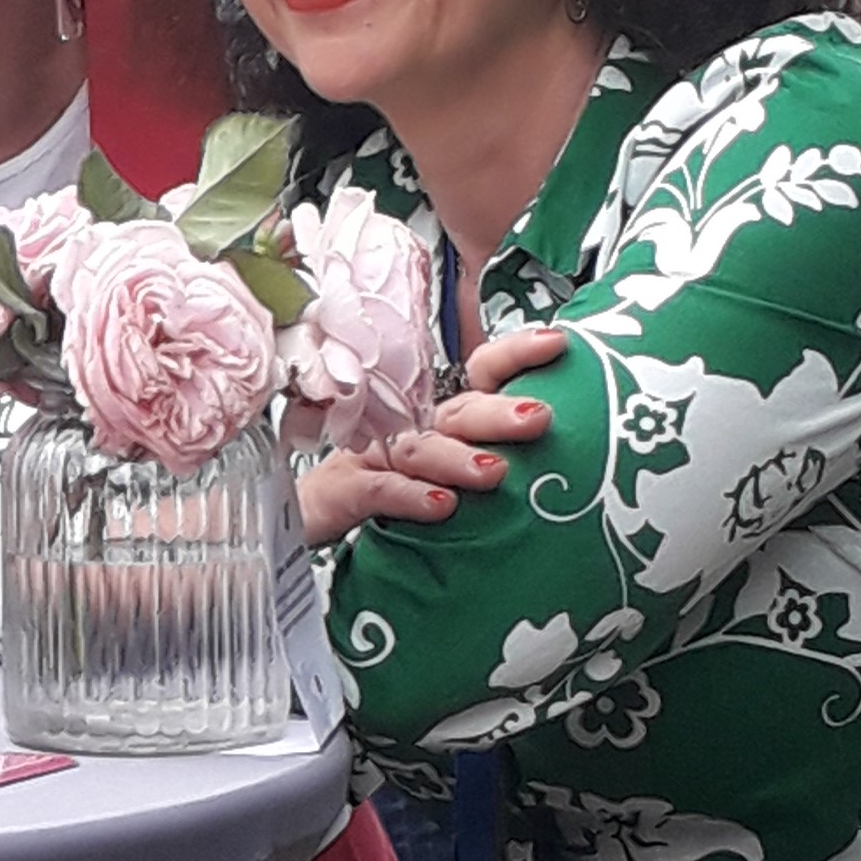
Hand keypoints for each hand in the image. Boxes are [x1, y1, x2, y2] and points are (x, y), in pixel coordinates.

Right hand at [296, 322, 570, 549]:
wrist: (301, 517)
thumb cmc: (381, 490)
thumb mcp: (441, 474)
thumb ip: (486, 462)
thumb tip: (559, 464)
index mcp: (439, 417)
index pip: (480, 376)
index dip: (514, 356)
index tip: (558, 343)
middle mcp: (409, 426)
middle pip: (457, 411)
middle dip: (498, 412)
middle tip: (540, 418)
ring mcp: (373, 454)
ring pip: (418, 448)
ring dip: (456, 458)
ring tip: (495, 473)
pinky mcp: (346, 490)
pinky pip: (378, 488)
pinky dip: (409, 495)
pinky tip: (440, 507)